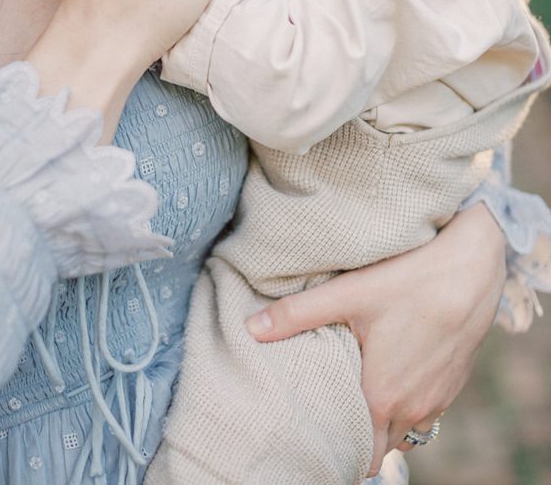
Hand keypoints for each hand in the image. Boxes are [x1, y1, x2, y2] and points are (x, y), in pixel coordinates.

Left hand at [245, 203, 505, 477]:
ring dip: (385, 418)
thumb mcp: (349, 292)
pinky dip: (408, 401)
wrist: (472, 268)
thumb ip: (297, 314)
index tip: (319, 429)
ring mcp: (438, 398)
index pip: (362, 455)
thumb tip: (251, 328)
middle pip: (382, 444)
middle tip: (333, 407)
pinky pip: (426, 409)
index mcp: (383, 397)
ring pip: (406, 428)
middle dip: (358, 435)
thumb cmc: (411, 280)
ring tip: (359, 389)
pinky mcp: (454, 382)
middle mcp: (413, 408)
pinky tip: (392, 369)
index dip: (340, 447)